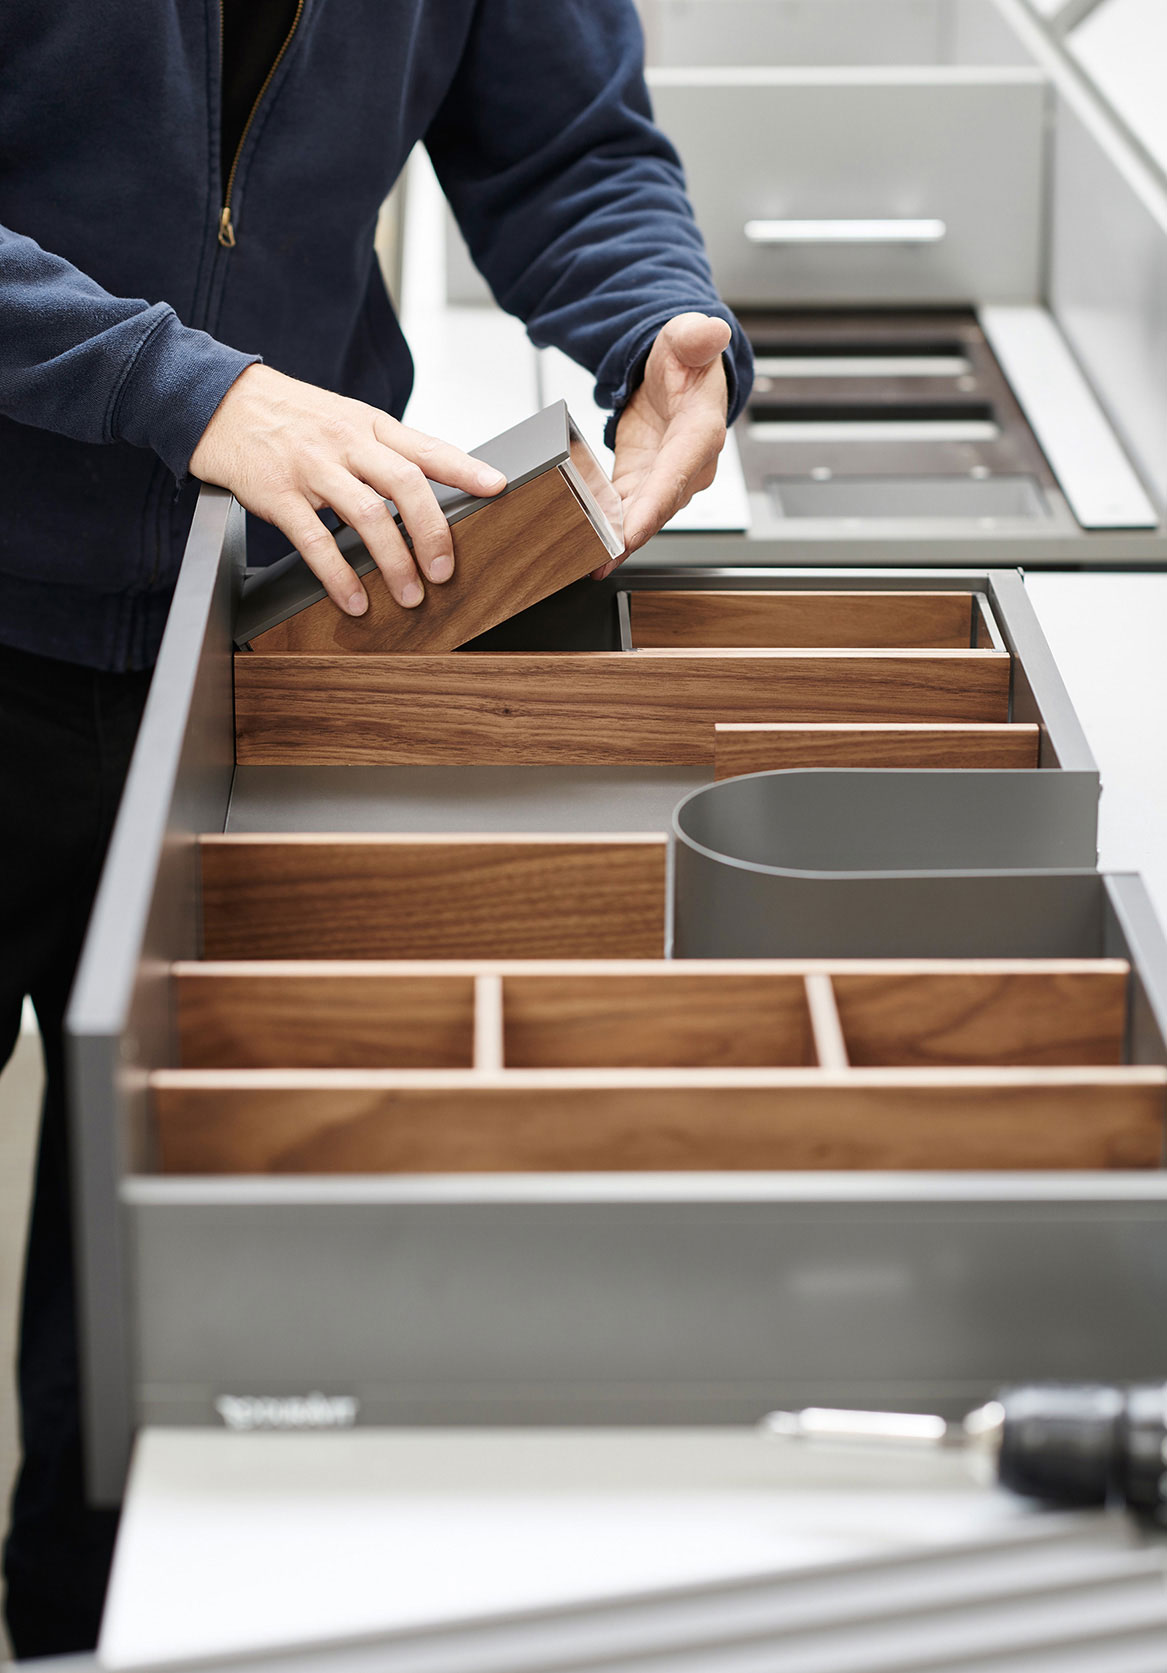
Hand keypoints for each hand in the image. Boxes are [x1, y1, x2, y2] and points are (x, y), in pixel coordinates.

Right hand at [190, 364, 505, 614]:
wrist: (218, 399)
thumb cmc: (288, 416)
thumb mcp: (343, 418)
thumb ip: (382, 450)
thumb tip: (426, 490)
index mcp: (368, 425)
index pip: (426, 447)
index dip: (465, 468)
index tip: (497, 487)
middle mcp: (346, 443)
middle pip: (405, 484)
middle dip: (432, 532)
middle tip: (446, 571)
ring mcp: (312, 467)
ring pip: (367, 515)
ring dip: (395, 561)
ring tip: (409, 595)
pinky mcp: (278, 493)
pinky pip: (315, 541)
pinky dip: (338, 575)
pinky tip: (354, 600)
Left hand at [602, 312, 731, 576]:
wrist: (679, 372)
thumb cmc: (687, 358)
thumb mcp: (688, 337)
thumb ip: (696, 336)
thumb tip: (709, 331)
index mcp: (701, 432)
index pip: (679, 473)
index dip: (655, 505)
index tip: (631, 533)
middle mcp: (688, 465)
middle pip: (658, 507)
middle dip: (630, 536)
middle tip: (598, 559)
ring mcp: (665, 478)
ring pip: (641, 516)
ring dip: (616, 541)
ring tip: (586, 562)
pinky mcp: (643, 482)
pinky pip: (625, 510)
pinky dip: (607, 529)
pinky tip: (584, 545)